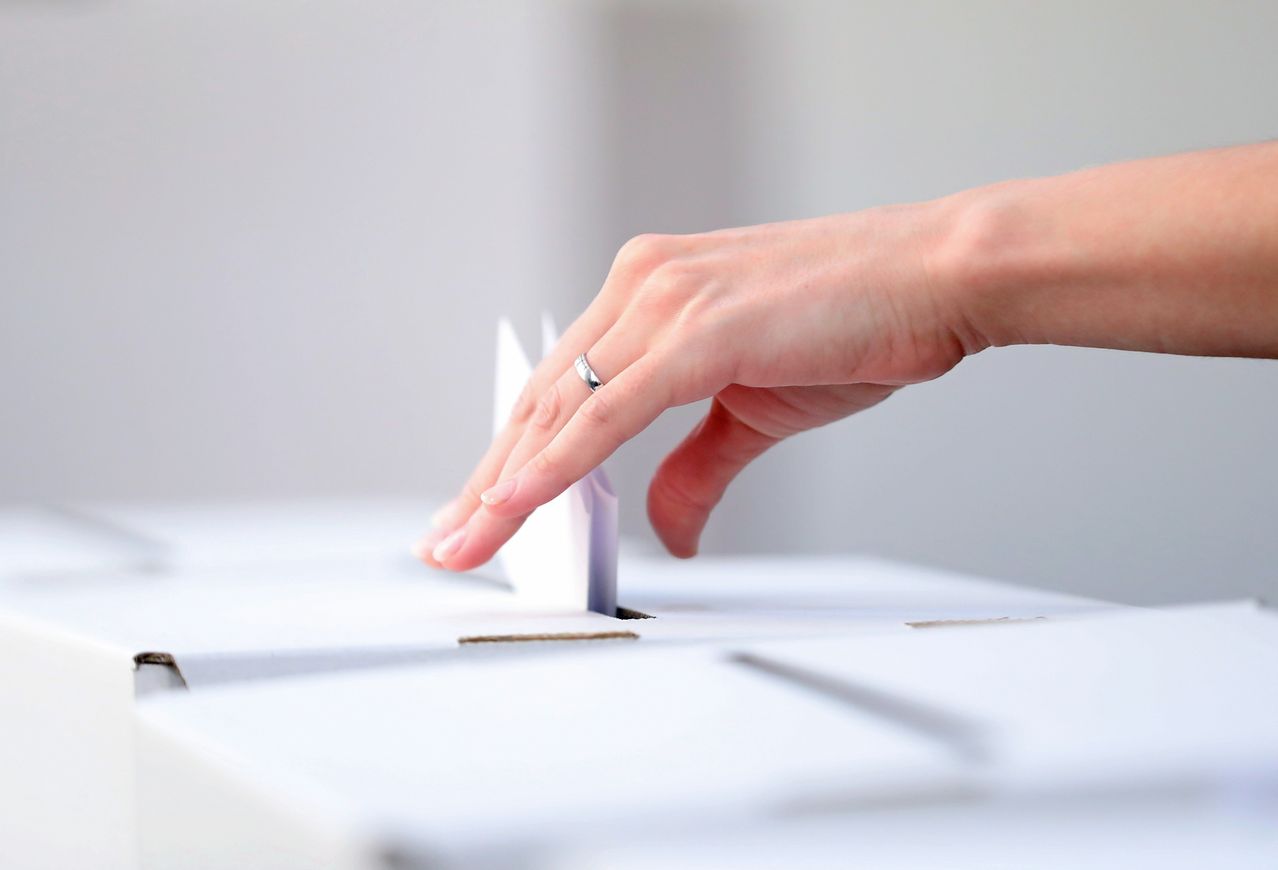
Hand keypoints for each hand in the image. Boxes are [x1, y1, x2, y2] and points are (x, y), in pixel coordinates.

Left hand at [416, 203, 980, 570]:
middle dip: (487, 483)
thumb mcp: (754, 412)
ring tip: (465, 544)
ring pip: (561, 410)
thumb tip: (668, 529)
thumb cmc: (859, 321)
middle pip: (541, 404)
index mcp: (648, 293)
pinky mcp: (699, 331)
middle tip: (447, 543)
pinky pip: (610, 412)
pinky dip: (560, 461)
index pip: (559, 393)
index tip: (480, 512)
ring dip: (505, 486)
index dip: (513, 459)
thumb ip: (696, 468)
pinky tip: (519, 502)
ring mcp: (666, 303)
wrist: (938, 277)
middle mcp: (642, 287)